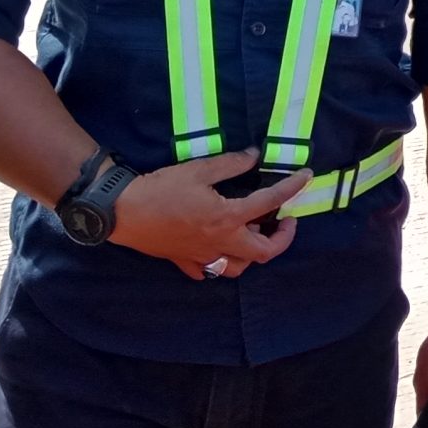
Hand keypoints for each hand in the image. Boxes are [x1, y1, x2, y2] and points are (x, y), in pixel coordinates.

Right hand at [109, 149, 310, 280]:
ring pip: (238, 267)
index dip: (292, 188)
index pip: (270, 203)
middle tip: (284, 219)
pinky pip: (207, 271)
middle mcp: (219, 242)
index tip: (305, 177)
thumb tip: (254, 156)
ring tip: (254, 232)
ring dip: (253, 252)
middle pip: (264, 252)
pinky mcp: (183, 261)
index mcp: (227, 218)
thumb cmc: (161, 189)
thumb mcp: (200, 170)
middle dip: (282, 237)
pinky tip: (220, 247)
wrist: (121, 211)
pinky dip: (219, 262)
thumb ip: (231, 164)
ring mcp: (201, 256)